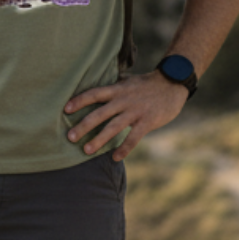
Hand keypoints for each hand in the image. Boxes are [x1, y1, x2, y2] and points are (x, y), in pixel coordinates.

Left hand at [65, 71, 187, 160]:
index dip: (79, 101)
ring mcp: (135, 111)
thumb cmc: (146, 84)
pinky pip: (133, 138)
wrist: (172, 83)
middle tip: (70, 137)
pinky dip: (124, 148)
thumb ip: (113, 87)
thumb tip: (95, 89)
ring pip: (114, 127)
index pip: (94, 94)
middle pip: (100, 113)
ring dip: (99, 140)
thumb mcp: (127, 81)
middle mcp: (124, 100)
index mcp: (117, 89)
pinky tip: (114, 157)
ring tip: (87, 151)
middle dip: (84, 126)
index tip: (65, 109)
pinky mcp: (147, 121)